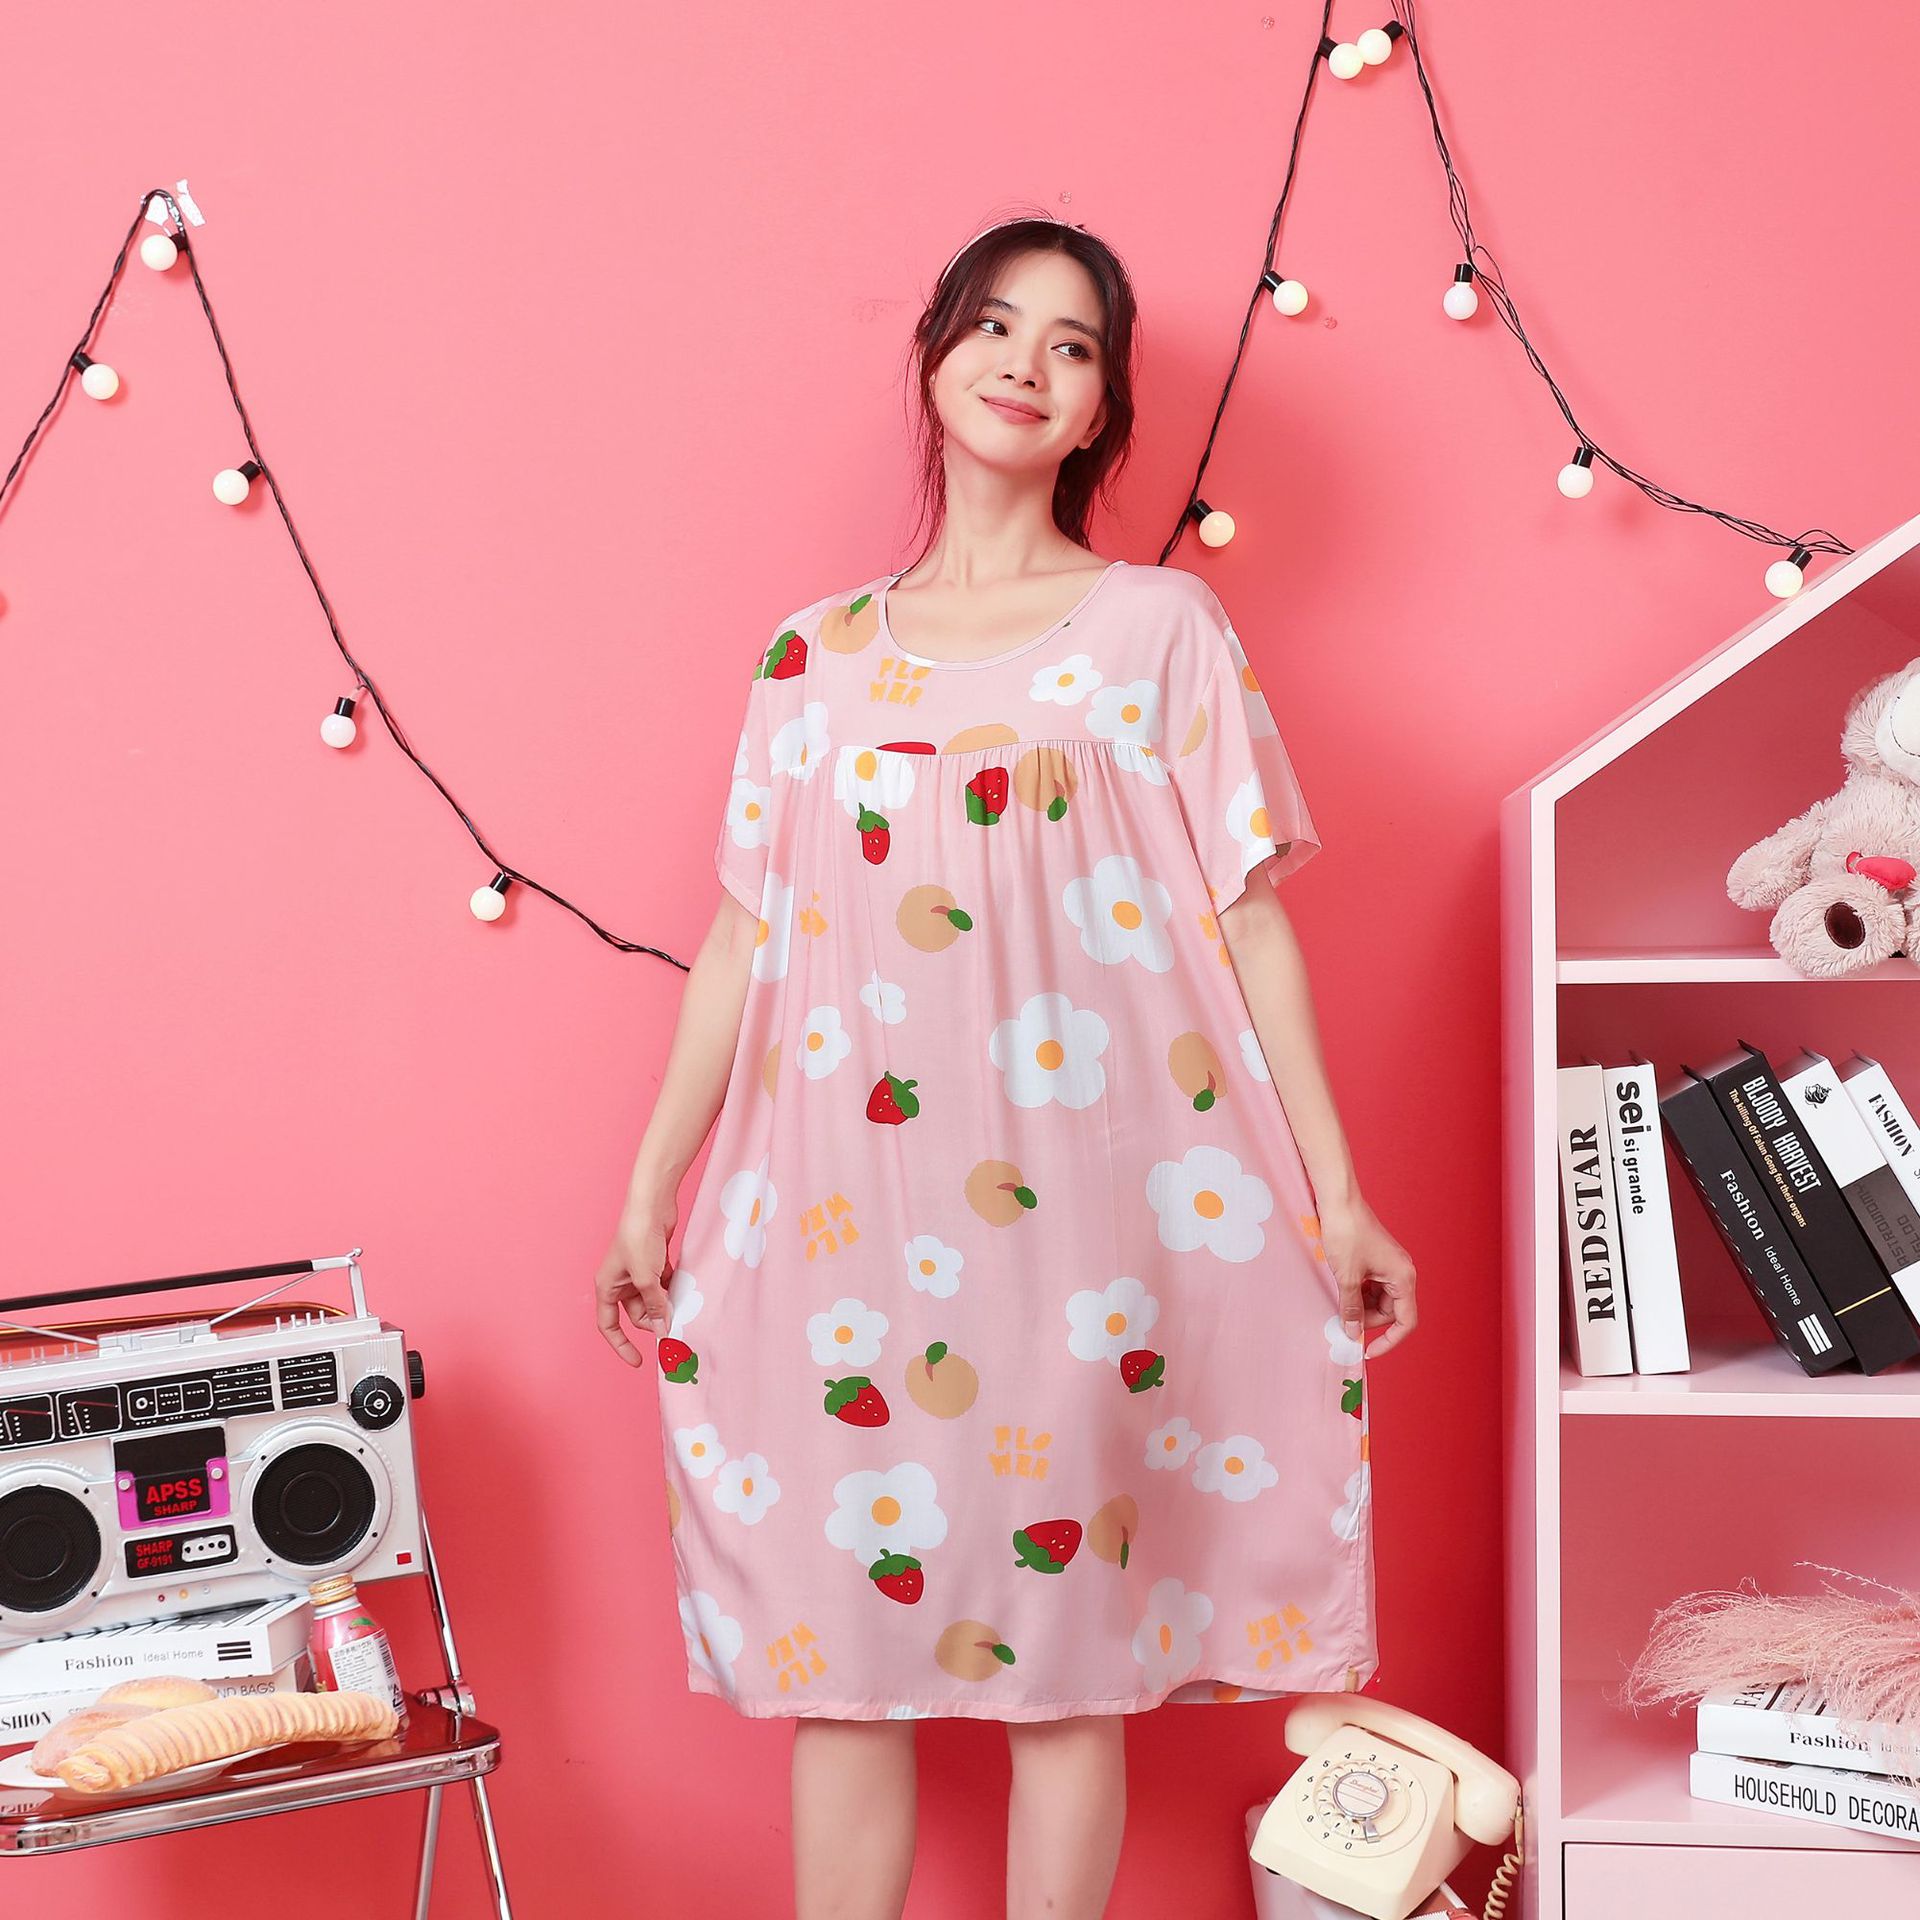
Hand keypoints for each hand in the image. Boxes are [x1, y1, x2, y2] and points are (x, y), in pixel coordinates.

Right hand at [594, 1204, 675, 1365]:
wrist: (652, 1204)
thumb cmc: (639, 1237)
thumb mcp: (646, 1279)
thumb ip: (654, 1306)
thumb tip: (662, 1331)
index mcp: (607, 1287)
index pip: (609, 1326)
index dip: (621, 1346)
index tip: (638, 1362)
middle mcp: (619, 1281)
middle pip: (637, 1314)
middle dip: (655, 1320)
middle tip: (677, 1326)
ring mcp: (638, 1271)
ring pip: (653, 1299)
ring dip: (667, 1304)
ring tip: (684, 1307)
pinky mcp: (654, 1261)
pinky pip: (663, 1284)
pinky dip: (673, 1289)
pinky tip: (687, 1291)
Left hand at [1318, 1194, 1417, 1358]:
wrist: (1338, 1200)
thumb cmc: (1346, 1233)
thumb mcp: (1347, 1277)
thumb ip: (1351, 1308)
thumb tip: (1351, 1333)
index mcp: (1404, 1277)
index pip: (1405, 1322)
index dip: (1389, 1341)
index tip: (1367, 1351)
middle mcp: (1402, 1272)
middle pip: (1390, 1311)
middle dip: (1367, 1320)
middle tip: (1343, 1322)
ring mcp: (1389, 1265)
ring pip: (1379, 1299)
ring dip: (1361, 1307)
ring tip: (1339, 1305)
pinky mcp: (1376, 1259)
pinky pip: (1372, 1286)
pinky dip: (1358, 1293)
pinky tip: (1341, 1292)